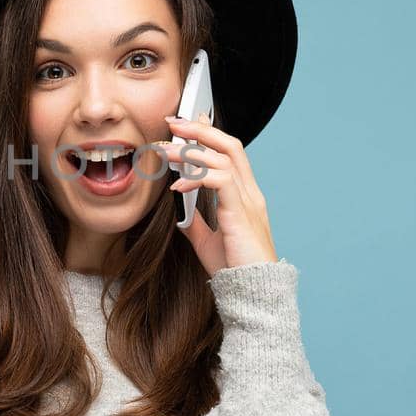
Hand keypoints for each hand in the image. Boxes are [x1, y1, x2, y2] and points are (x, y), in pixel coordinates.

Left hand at [157, 114, 278, 275]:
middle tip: (172, 123)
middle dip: (200, 130)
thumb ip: (197, 222)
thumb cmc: (233, 268)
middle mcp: (250, 193)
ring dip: (190, 150)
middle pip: (229, 145)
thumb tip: (180, 210)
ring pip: (222, 157)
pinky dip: (196, 177)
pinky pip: (219, 180)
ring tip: (164, 152)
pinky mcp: (241, 212)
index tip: (185, 124)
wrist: (251, 292)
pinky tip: (177, 185)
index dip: (209, 135)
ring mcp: (249, 201)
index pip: (230, 153)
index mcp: (245, 196)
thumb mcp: (207, 240)